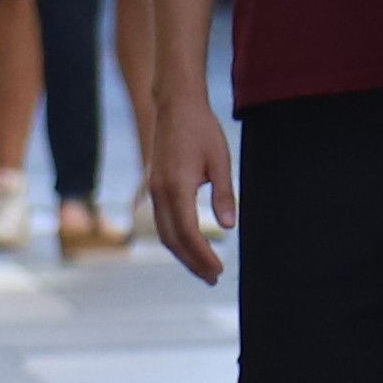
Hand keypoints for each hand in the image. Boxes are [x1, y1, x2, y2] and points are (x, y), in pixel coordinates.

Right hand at [143, 85, 237, 285]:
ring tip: (203, 268)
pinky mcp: (154, 186)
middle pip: (173, 239)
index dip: (202, 255)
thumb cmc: (201, 129)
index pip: (188, 233)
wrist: (175, 105)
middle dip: (192, 262)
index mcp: (177, 186)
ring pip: (164, 233)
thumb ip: (223, 195)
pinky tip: (189, 245)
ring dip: (182, 254)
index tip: (218, 269)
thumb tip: (229, 226)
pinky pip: (161, 221)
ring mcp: (153, 189)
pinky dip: (175, 238)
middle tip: (213, 278)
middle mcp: (160, 191)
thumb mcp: (220, 160)